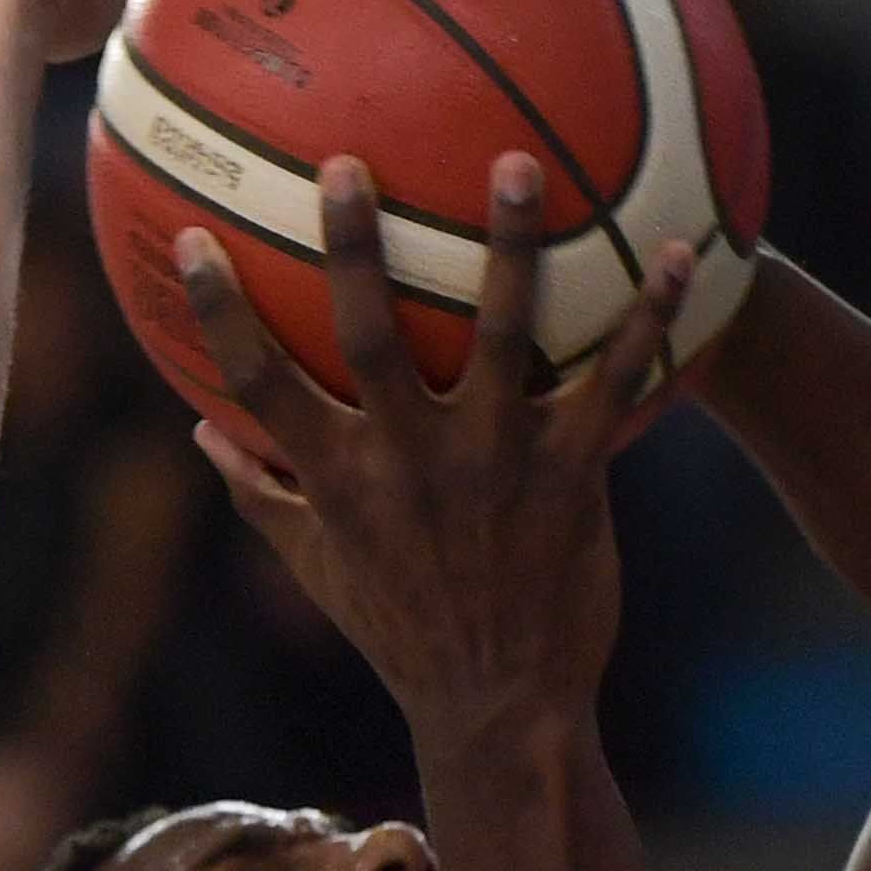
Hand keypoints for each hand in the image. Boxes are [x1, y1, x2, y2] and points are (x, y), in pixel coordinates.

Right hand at [179, 160, 699, 728]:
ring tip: (515, 165)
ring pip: (502, 335)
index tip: (193, 236)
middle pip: (370, 337)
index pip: (260, 385)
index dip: (220, 312)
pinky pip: (614, 378)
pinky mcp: (571, 474)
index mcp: (340, 480)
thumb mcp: (319, 570)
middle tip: (345, 163)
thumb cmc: (404, 633)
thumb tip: (199, 433)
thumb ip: (262, 494)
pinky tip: (677, 252)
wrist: (504, 707)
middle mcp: (410, 462)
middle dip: (354, 248)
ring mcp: (495, 463)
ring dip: (509, 247)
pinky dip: (648, 315)